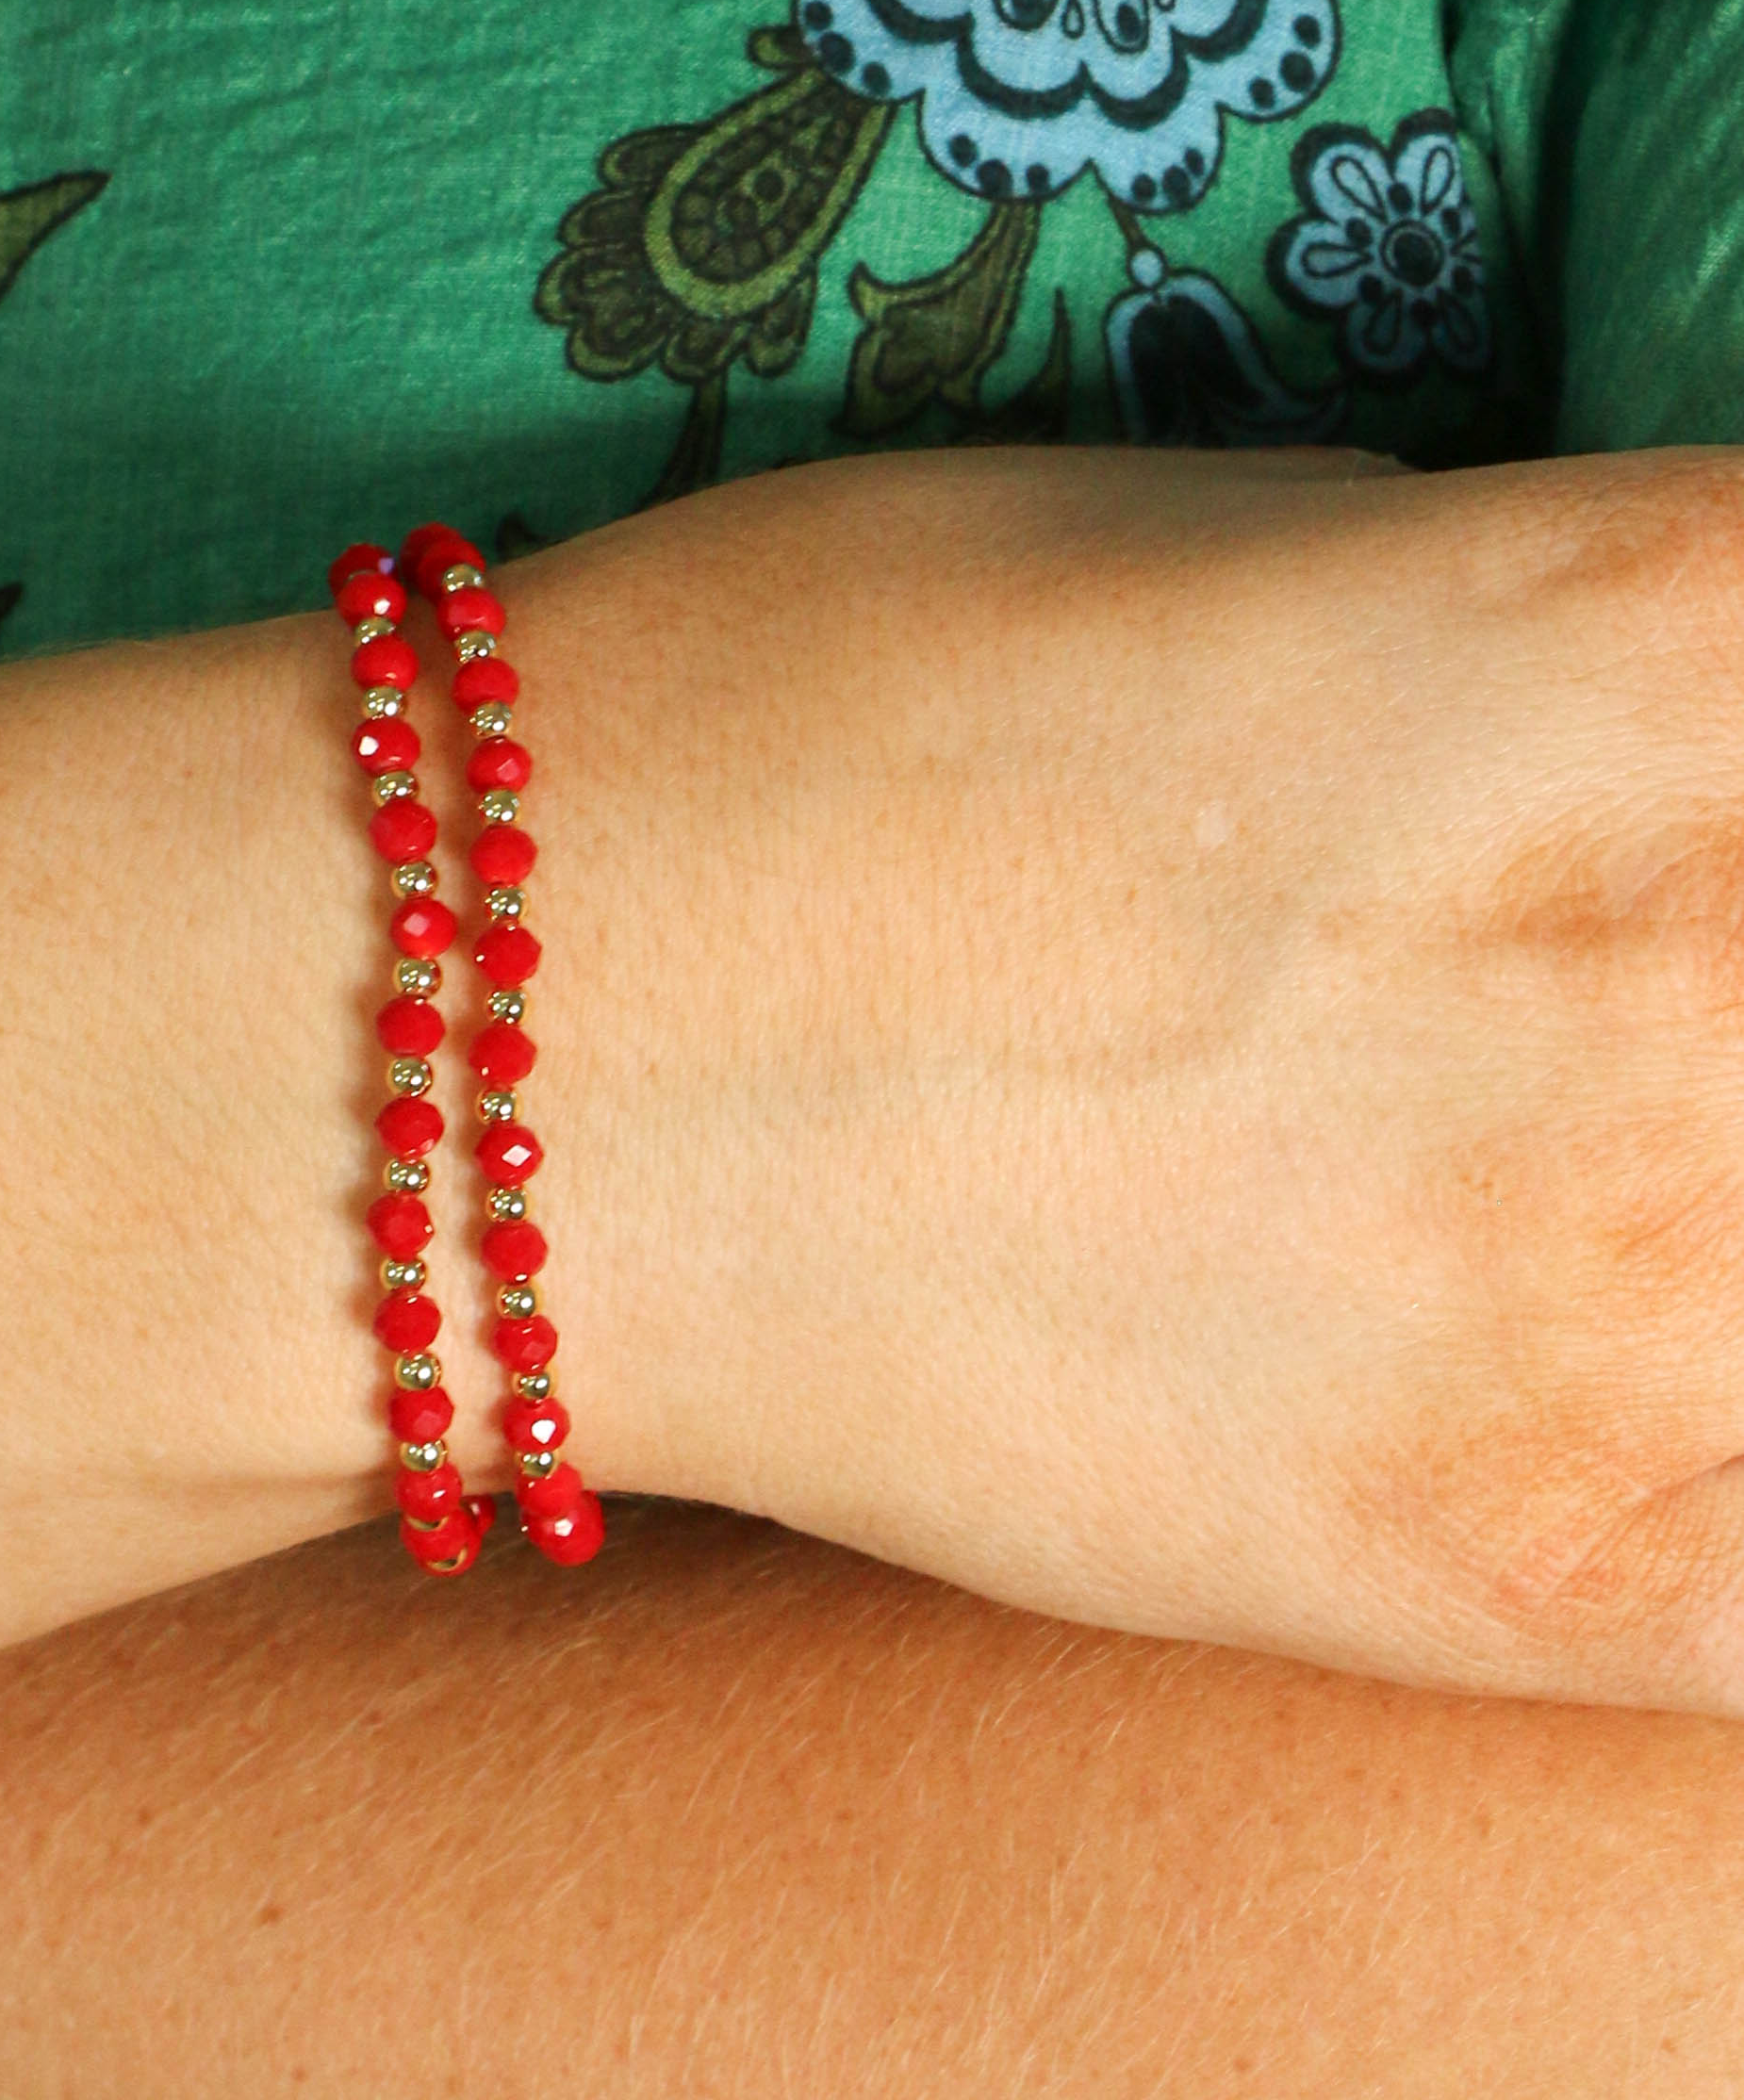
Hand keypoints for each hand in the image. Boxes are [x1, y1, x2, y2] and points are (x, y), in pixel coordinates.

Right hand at [498, 441, 1743, 1714]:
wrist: (482, 1069)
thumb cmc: (790, 715)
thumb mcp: (1205, 527)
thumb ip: (1529, 615)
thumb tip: (1666, 713)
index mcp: (1642, 621)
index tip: (1682, 812)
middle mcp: (1689, 952)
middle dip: (1729, 971)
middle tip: (1600, 1009)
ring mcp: (1628, 1298)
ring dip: (1731, 1210)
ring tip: (1576, 1174)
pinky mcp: (1530, 1573)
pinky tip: (1630, 1386)